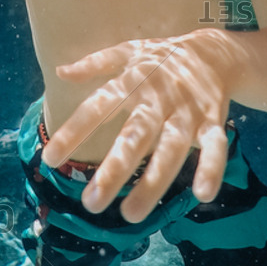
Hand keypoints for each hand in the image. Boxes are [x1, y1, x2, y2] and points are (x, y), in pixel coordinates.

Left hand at [42, 32, 240, 222]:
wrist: (216, 50)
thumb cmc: (162, 57)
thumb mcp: (128, 51)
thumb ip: (95, 64)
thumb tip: (61, 71)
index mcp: (132, 82)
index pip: (97, 108)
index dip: (73, 132)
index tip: (50, 160)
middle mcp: (158, 99)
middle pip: (133, 137)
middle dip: (113, 170)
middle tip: (91, 203)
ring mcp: (187, 112)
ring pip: (170, 149)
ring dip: (153, 182)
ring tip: (131, 215)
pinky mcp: (214, 121)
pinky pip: (215, 147)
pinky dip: (211, 168)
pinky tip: (201, 195)